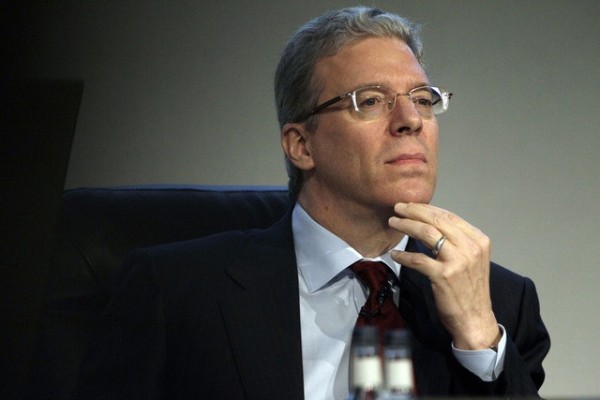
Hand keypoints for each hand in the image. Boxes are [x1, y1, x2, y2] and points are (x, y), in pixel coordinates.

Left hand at [388, 202, 500, 349]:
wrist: (475, 319)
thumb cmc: (469, 290)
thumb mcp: (471, 260)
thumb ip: (456, 242)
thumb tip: (430, 224)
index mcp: (478, 240)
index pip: (449, 216)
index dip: (426, 208)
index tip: (411, 205)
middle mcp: (470, 248)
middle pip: (437, 220)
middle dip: (414, 211)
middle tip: (397, 208)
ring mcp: (458, 261)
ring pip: (427, 233)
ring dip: (406, 225)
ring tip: (393, 223)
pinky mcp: (443, 275)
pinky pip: (418, 259)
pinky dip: (403, 255)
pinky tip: (395, 254)